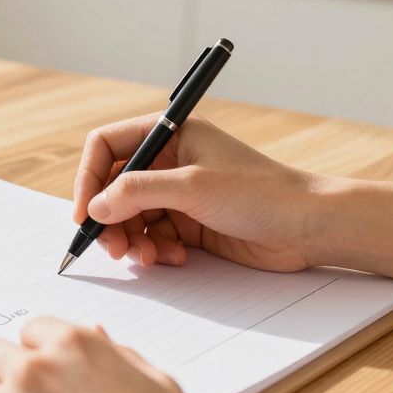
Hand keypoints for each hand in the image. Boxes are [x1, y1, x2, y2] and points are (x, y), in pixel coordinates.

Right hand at [73, 115, 321, 271]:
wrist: (308, 227)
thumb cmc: (261, 193)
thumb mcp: (193, 187)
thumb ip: (138, 192)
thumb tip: (95, 206)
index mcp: (170, 133)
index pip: (107, 146)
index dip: (89, 178)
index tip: (84, 213)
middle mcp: (169, 161)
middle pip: (113, 187)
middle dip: (109, 218)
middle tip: (113, 248)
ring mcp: (178, 193)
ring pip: (129, 216)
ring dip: (131, 239)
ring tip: (147, 257)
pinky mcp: (189, 223)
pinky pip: (151, 236)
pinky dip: (153, 250)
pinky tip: (173, 258)